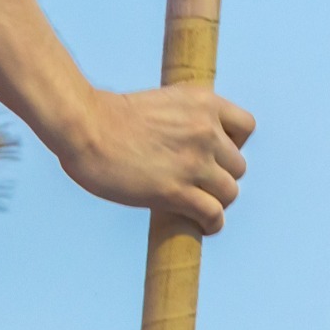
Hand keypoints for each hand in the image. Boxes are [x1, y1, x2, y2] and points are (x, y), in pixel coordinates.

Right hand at [53, 85, 254, 232]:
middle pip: (237, 165)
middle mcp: (205, 131)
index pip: (246, 127)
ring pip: (229, 192)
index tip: (211, 153)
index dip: (232, 144)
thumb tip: (187, 148)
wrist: (84, 128)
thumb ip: (183, 119)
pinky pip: (212, 213)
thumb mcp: (160, 103)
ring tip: (198, 206)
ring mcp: (193, 162)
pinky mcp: (176, 191)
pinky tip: (203, 226)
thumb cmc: (107, 117)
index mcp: (203, 103)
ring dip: (216, 200)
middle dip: (219, 175)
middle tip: (195, 182)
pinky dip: (212, 223)